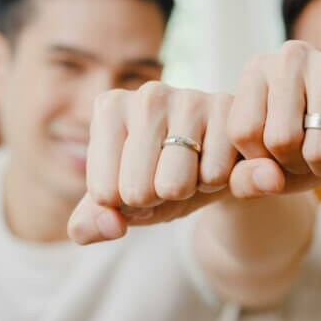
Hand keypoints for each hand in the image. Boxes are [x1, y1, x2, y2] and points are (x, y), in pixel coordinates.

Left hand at [68, 82, 286, 244]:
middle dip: (155, 199)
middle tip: (168, 176)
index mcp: (109, 108)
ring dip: (187, 192)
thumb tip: (111, 226)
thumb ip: (90, 223)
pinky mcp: (230, 111)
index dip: (125, 204)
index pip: (104, 193)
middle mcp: (147, 95)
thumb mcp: (119, 204)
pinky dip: (216, 184)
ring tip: (192, 169)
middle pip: (137, 190)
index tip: (139, 179)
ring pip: (174, 185)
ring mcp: (191, 98)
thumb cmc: (157, 178)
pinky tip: (216, 161)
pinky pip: (213, 178)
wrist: (215, 165)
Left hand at [229, 40, 320, 187]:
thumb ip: (246, 179)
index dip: (261, 161)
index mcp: (258, 69)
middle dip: (296, 166)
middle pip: (280, 140)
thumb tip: (266, 178)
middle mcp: (291, 57)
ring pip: (319, 150)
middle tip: (306, 156)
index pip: (242, 132)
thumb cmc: (308, 142)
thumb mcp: (268, 163)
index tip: (276, 153)